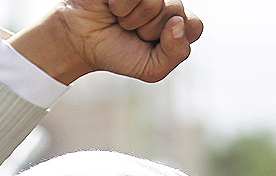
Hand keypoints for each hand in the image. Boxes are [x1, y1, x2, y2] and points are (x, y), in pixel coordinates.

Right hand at [9, 0, 202, 84]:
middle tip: (132, 32)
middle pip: (176, 12)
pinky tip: (112, 7)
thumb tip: (178, 22)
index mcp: (178, 20)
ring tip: (121, 20)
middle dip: (150, 31)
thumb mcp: (153, 68)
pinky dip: (121, 6)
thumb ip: (176, 53)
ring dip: (134, 19)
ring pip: (156, 2)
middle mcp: (166, 1)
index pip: (194, 26)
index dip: (173, 40)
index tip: (151, 45)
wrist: (81, 42)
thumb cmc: (118, 53)